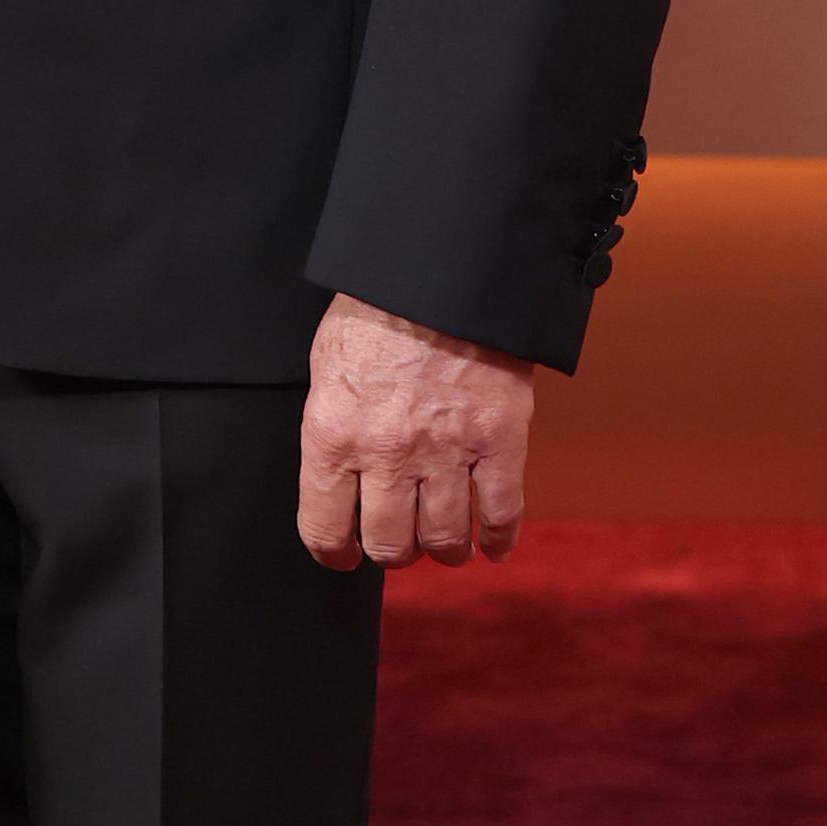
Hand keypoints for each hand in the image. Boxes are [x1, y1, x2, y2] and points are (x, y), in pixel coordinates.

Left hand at [298, 294, 535, 569]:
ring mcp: (448, 451)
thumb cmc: (377, 311)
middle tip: (399, 541)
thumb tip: (336, 476)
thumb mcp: (326, 368)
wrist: (442, 270)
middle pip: (390, 544)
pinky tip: (493, 546)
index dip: (334, 553)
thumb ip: (331, 429)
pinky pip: (502, 513)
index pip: (324, 529)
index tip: (343, 555)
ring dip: (443, 549)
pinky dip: (498, 539)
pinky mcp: (500, 441)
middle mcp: (387, 453)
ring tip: (444, 543)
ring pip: (445, 539)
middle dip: (393, 551)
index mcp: (334, 435)